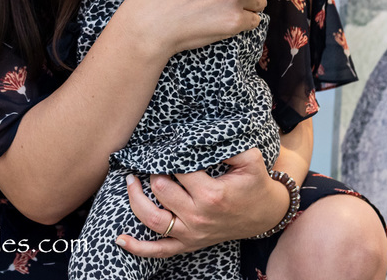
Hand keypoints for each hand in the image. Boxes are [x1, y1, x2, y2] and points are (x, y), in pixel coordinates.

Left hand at [117, 150, 285, 256]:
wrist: (265, 215)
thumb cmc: (255, 184)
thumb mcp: (250, 160)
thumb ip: (228, 145)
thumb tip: (199, 136)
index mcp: (211, 194)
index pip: (178, 169)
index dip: (170, 153)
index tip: (168, 143)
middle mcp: (198, 216)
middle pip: (160, 189)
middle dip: (153, 170)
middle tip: (152, 158)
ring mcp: (191, 233)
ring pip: (152, 219)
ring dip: (136, 198)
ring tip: (131, 180)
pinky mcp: (188, 244)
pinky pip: (159, 250)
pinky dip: (138, 247)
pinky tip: (120, 239)